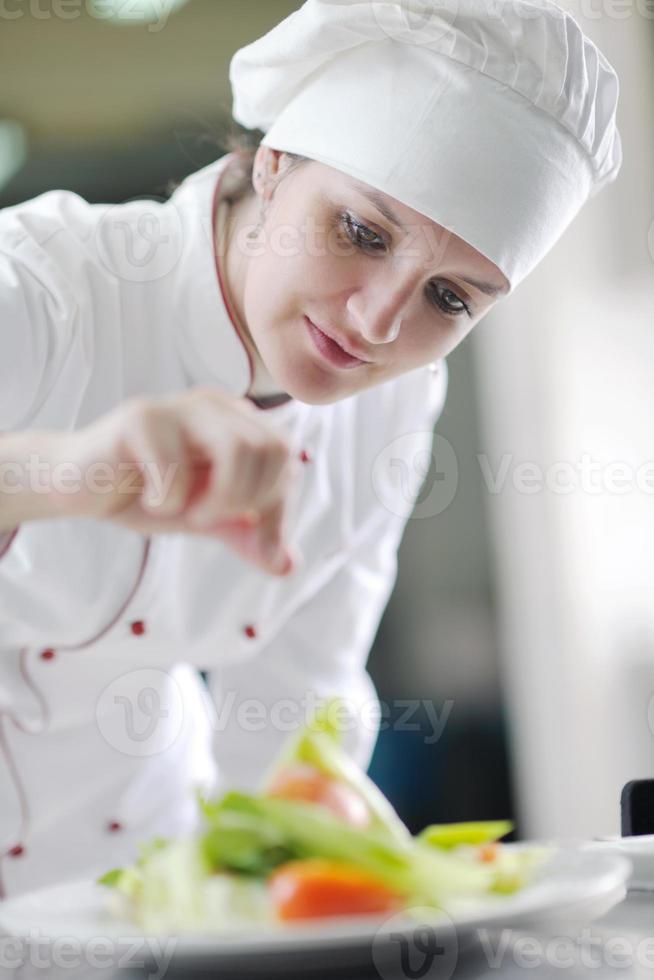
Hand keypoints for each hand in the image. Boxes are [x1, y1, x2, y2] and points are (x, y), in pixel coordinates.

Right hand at [64, 388, 299, 575]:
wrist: (81, 489)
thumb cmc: (149, 494)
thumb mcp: (209, 519)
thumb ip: (249, 536)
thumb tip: (289, 566)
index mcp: (237, 420)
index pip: (287, 455)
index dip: (278, 506)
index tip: (250, 537)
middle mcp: (214, 404)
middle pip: (272, 447)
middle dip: (250, 499)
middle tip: (210, 520)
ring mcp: (177, 407)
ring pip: (236, 448)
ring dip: (220, 499)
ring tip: (189, 515)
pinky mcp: (140, 418)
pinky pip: (176, 466)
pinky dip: (169, 500)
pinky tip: (149, 500)